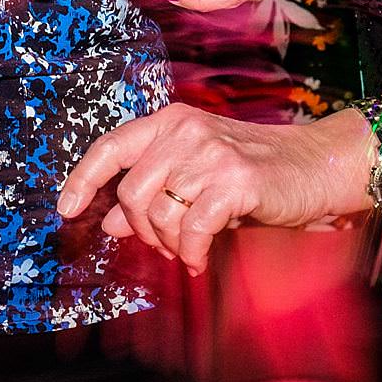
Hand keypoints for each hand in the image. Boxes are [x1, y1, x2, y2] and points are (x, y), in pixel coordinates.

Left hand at [57, 101, 372, 274]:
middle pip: (131, 191)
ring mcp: (210, 153)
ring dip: (169, 244)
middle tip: (163, 246)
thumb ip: (151, 193)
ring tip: (189, 250)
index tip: (65, 210)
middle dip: (140, 229)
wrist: (316, 166)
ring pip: (159, 213)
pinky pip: (192, 229)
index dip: (83, 179)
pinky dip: (192, 252)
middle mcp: (186, 130)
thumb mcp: (194, 178)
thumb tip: (105, 221)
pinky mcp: (234, 182)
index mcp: (170, 121)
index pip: (111, 146)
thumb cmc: (253, 174)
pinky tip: (201, 260)